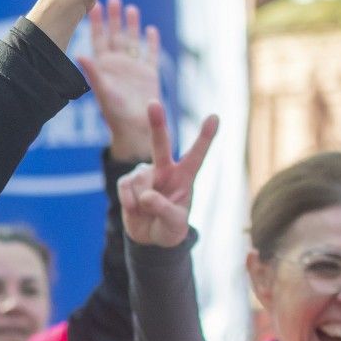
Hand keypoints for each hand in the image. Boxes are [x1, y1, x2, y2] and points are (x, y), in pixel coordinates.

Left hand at [78, 0, 162, 159]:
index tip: (92, 3)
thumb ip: (93, 73)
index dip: (95, 22)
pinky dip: (150, 41)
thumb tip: (79, 55)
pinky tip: (150, 29)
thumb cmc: (116, 114)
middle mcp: (117, 64)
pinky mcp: (149, 74)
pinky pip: (149, 54)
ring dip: (131, 25)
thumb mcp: (104, 92)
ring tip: (129, 7)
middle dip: (112, 18)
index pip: (97, 38)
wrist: (136, 128)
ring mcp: (133, 68)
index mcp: (104, 66)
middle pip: (114, 35)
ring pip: (132, 41)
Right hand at [118, 103, 218, 246]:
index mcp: (185, 177)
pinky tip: (135, 210)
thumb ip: (164, 210)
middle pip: (160, 144)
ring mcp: (145, 174)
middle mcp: (165, 170)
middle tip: (152, 103)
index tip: (214, 117)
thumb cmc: (170, 228)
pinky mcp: (127, 181)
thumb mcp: (175, 225)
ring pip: (140, 180)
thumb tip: (146, 196)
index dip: (205, 137)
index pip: (196, 155)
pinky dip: (129, 202)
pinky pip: (125, 188)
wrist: (149, 238)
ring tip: (147, 212)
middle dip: (156, 124)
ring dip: (141, 201)